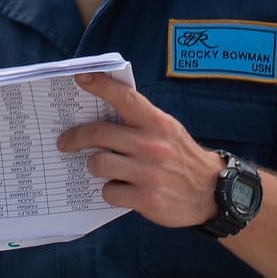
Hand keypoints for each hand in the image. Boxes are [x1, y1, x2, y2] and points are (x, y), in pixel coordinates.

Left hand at [57, 73, 223, 228]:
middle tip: (64, 142)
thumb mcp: (168, 131)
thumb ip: (141, 121)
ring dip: (94, 166)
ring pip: (99, 164)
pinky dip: (111, 191)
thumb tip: (101, 112)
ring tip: (102, 168)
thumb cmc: (181, 157)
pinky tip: (121, 190)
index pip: (125, 98)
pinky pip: (109, 192)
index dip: (101, 86)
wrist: (212, 192)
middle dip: (75, 137)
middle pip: (100, 134)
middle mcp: (152, 145)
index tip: (79, 78)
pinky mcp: (147, 199)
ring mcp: (149, 173)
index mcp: (158, 123)